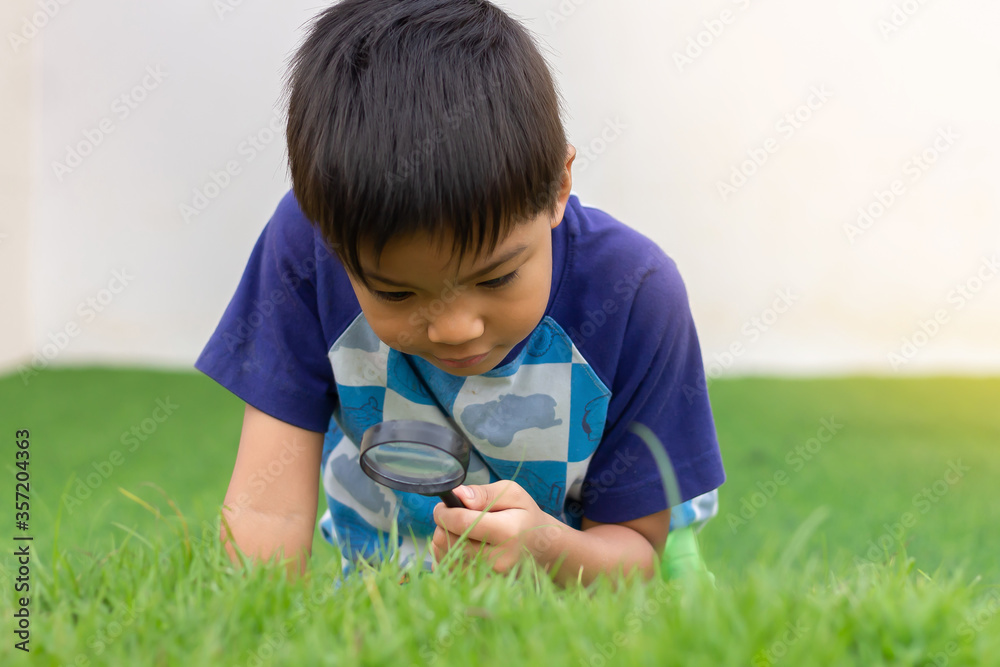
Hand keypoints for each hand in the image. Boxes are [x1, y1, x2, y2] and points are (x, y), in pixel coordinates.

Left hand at [431, 481, 567, 573]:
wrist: (541, 548)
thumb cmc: (524, 516)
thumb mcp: (512, 494)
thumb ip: (484, 493)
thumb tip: (458, 494)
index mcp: (508, 532)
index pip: (462, 523)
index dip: (445, 512)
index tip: (442, 506)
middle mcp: (498, 559)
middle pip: (449, 541)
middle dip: (443, 525)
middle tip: (452, 516)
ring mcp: (490, 576)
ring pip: (445, 557)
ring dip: (444, 540)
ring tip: (458, 530)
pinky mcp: (482, 585)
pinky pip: (449, 570)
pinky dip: (448, 556)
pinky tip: (460, 546)